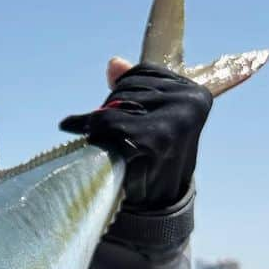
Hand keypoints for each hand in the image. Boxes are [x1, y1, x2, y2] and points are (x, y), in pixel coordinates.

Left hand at [60, 57, 212, 211]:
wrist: (157, 206)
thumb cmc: (154, 160)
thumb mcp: (151, 119)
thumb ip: (136, 89)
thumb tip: (113, 63)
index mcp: (197, 94)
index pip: (142, 73)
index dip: (120, 91)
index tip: (116, 111)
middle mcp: (191, 102)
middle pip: (128, 86)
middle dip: (110, 107)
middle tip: (109, 134)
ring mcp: (176, 121)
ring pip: (115, 102)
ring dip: (100, 119)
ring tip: (106, 141)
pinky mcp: (155, 138)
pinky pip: (107, 121)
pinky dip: (86, 125)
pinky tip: (71, 126)